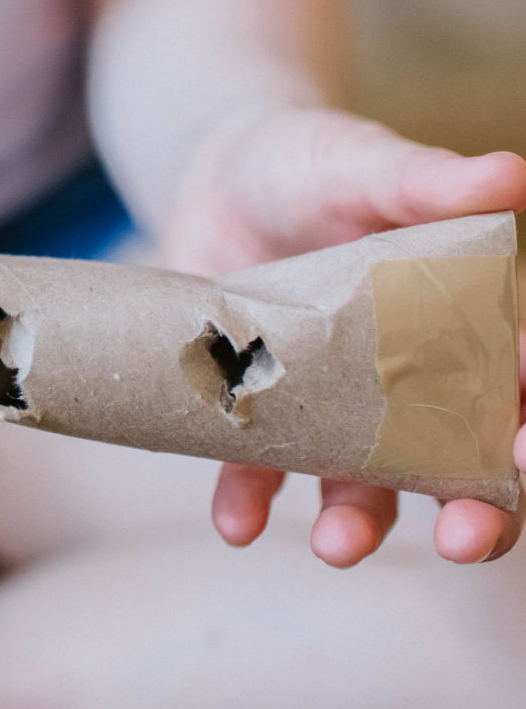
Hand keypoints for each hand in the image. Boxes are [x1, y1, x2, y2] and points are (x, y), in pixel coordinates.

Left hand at [161, 106, 525, 569]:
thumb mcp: (363, 162)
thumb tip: (511, 176)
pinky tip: (240, 524)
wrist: (212, 170)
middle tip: (463, 541)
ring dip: (359, 525)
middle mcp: (410, 379)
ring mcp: (337, 404)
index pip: (517, 381)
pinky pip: (261, 471)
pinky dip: (251, 501)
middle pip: (461, 464)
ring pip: (367, 487)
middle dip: (476, 512)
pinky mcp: (264, 410)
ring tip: (338, 547)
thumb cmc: (309, 160)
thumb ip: (429, 180)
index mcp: (462, 318)